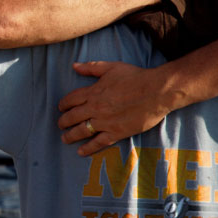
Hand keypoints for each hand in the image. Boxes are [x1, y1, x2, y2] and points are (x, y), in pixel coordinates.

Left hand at [57, 61, 171, 155]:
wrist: (157, 91)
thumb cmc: (135, 77)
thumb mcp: (111, 67)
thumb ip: (91, 67)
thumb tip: (74, 66)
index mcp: (93, 92)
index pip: (70, 100)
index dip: (63, 105)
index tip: (60, 108)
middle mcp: (95, 108)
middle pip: (72, 116)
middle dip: (63, 122)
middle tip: (60, 125)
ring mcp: (105, 121)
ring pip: (82, 130)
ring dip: (70, 136)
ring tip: (64, 139)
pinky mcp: (117, 132)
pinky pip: (99, 142)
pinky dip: (88, 148)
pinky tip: (80, 152)